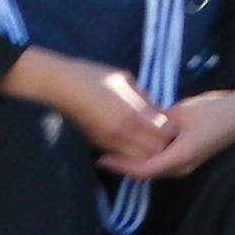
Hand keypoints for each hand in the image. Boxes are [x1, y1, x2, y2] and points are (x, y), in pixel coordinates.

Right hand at [44, 55, 174, 166]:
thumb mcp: (126, 79)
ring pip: (140, 158)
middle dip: (163, 143)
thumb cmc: (93, 76)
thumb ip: (145, 98)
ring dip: (149, 152)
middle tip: (164, 134)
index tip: (173, 122)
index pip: (164, 132)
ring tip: (150, 139)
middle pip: (155, 150)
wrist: (61, 87)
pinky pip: (124, 157)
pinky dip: (133, 153)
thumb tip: (160, 111)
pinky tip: (135, 142)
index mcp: (131, 112)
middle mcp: (122, 132)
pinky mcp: (99, 146)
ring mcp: (109, 141)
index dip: (172, 129)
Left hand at [110, 80, 234, 180]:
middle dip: (123, 164)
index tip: (101, 157)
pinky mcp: (188, 157)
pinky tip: (135, 145)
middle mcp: (182, 167)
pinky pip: (162, 162)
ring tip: (114, 149)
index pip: (143, 169)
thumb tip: (136, 125)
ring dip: (134, 161)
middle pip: (146, 172)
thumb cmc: (213, 111)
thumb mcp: (181, 112)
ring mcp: (186, 164)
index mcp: (180, 157)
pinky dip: (146, 157)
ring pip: (153, 168)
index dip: (120, 166)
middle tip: (101, 151)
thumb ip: (157, 123)